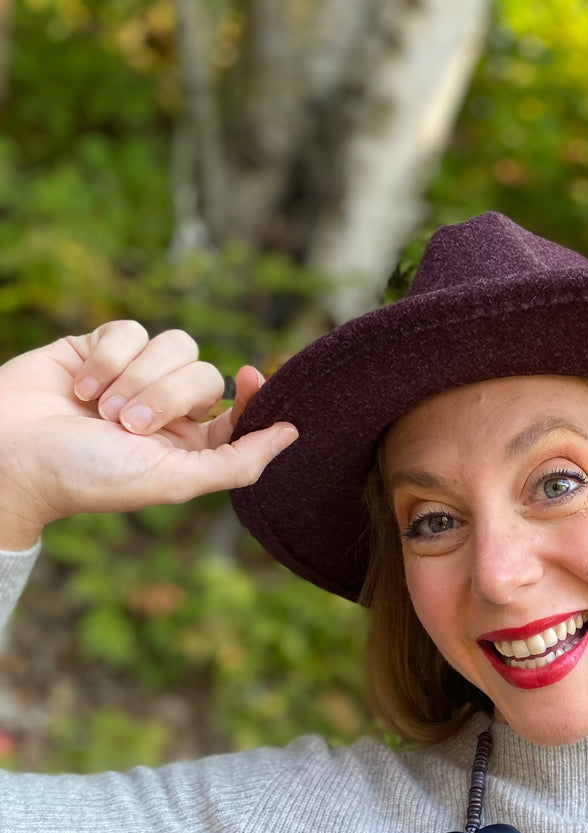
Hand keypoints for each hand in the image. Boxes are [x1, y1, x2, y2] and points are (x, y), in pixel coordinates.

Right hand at [0, 321, 297, 548]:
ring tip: (101, 409)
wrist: (13, 453)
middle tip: (126, 425)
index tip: (251, 376)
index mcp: (190, 446)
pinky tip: (80, 385)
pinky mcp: (101, 348)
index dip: (251, 392)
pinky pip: (130, 329)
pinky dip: (107, 356)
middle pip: (203, 371)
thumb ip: (237, 462)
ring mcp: (134, 376)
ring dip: (135, 376)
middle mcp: (166, 410)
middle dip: (165, 394)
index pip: (238, 409)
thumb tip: (293, 435)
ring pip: (172, 344)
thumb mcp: (173, 481)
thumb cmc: (90, 477)